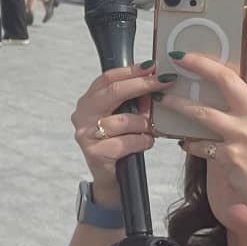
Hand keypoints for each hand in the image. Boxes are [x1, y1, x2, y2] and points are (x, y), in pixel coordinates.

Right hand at [70, 64, 167, 203]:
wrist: (111, 179)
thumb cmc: (120, 144)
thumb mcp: (125, 117)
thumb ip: (134, 101)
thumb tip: (155, 82)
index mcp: (88, 101)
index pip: (108, 78)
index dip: (131, 70)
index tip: (153, 66)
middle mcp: (82, 115)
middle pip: (113, 92)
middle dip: (142, 85)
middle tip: (164, 81)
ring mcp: (86, 134)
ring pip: (124, 120)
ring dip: (144, 124)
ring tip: (151, 130)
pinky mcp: (95, 153)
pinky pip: (126, 142)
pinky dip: (142, 141)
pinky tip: (146, 143)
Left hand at [170, 24, 246, 223]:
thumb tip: (231, 90)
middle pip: (226, 79)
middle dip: (200, 64)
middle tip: (178, 56)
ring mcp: (245, 135)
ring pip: (202, 112)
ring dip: (179, 104)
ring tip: (164, 99)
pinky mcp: (230, 155)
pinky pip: (199, 143)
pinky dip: (188, 142)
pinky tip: (182, 141)